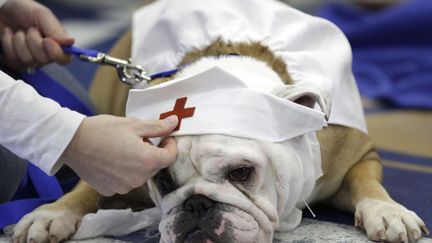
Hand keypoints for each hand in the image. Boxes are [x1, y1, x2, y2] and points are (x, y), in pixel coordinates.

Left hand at [0, 0, 73, 70]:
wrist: (3, 8)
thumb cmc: (24, 11)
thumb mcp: (43, 15)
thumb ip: (56, 29)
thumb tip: (70, 42)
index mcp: (57, 44)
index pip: (64, 59)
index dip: (56, 53)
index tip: (47, 41)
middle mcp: (46, 54)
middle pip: (44, 59)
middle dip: (33, 41)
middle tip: (30, 29)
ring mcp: (31, 59)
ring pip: (28, 59)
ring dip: (19, 41)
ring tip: (20, 31)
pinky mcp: (16, 61)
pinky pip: (14, 60)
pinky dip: (9, 43)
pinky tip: (10, 35)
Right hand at [59, 114, 178, 195]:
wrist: (72, 142)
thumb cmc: (102, 131)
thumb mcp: (134, 124)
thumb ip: (158, 127)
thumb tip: (174, 123)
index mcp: (147, 161)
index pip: (170, 157)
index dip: (170, 145)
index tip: (164, 136)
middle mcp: (138, 178)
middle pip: (156, 166)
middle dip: (153, 152)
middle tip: (139, 138)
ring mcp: (124, 187)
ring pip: (141, 174)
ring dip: (139, 162)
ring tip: (124, 147)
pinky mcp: (110, 190)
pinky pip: (125, 181)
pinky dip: (125, 171)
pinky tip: (113, 159)